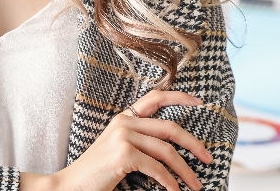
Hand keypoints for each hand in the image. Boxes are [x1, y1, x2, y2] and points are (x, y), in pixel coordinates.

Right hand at [41, 90, 212, 190]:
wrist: (70, 185)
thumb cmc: (98, 172)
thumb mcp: (120, 149)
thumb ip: (141, 141)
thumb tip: (173, 149)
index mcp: (125, 117)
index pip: (156, 97)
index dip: (180, 97)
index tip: (201, 102)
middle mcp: (125, 122)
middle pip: (171, 128)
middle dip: (194, 144)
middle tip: (209, 159)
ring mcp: (123, 136)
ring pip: (167, 151)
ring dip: (186, 171)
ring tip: (196, 185)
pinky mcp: (123, 154)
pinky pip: (156, 168)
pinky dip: (170, 182)